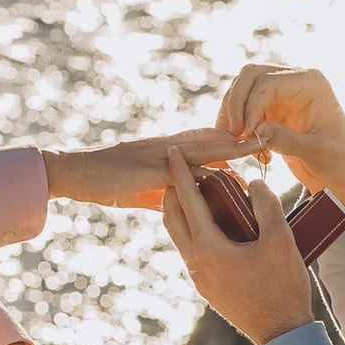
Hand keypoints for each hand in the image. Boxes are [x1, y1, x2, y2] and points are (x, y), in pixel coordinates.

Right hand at [44, 130, 258, 212]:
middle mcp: (168, 147)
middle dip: (241, 140)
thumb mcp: (142, 188)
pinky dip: (206, 175)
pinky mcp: (151, 170)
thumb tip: (184, 205)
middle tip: (270, 139)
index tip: (259, 143)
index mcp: (168, 149)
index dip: (233, 142)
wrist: (74, 174)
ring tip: (259, 148)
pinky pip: (184, 171)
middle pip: (213, 138)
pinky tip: (225, 180)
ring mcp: (160, 156)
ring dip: (232, 149)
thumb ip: (165, 193)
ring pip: (204, 149)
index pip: (208, 140)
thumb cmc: (106, 180)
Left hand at [160, 147, 317, 344]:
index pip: (188, 200)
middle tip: (178, 168)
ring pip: (181, 235)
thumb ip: (266, 205)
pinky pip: (193, 249)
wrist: (281, 333)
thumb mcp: (280, 241)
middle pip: (173, 218)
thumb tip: (252, 184)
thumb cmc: (282, 287)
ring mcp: (200, 277)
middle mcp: (196, 262)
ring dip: (184, 211)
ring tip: (196, 192)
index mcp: (208, 248)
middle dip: (173, 190)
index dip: (180, 172)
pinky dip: (195, 229)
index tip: (172, 151)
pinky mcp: (208, 287)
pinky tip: (212, 224)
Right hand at [211, 63, 344, 211]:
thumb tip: (256, 131)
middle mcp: (296, 81)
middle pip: (250, 76)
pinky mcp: (273, 109)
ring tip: (235, 142)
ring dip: (233, 113)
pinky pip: (245, 108)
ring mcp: (283, 93)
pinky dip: (239, 124)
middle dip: (236, 103)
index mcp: (312, 83)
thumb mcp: (317, 153)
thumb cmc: (342, 162)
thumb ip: (287, 140)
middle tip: (232, 134)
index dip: (251, 106)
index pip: (268, 82)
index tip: (247, 135)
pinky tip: (247, 147)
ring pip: (243, 89)